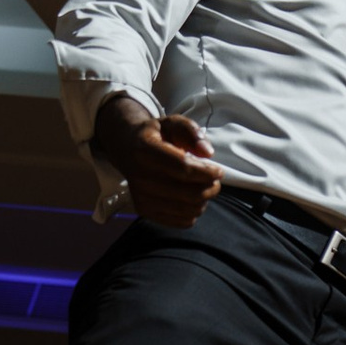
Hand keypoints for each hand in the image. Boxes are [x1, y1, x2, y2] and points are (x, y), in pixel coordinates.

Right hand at [92, 96, 224, 226]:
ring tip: (201, 187)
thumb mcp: (173, 123)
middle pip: (190, 193)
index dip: (208, 172)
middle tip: (213, 180)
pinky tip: (190, 199)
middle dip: (211, 188)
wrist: (127, 149)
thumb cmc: (157, 136)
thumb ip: (192, 132)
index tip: (219, 171)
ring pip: (189, 209)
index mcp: (145, 150)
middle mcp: (140, 176)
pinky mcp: (145, 211)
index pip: (184, 169)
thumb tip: (207, 153)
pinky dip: (194, 211)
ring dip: (204, 200)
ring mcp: (141, 197)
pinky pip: (183, 221)